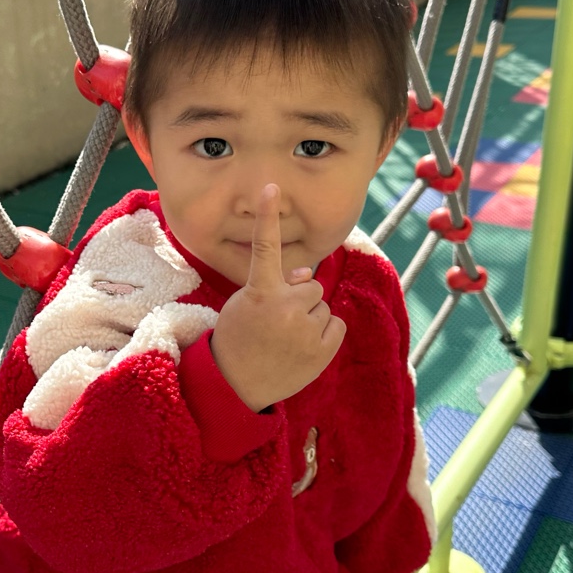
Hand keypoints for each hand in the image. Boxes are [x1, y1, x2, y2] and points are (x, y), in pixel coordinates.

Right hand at [210, 185, 346, 412]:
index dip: (267, 216)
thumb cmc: (239, 339)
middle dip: (299, 299)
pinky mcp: (322, 351)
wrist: (237, 386)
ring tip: (286, 339)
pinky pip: (336, 326)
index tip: (269, 187)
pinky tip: (303, 348)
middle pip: (310, 285)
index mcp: (259, 292)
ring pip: (322, 306)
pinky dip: (324, 335)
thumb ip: (278, 284)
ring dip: (310, 319)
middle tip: (276, 323)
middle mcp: (285, 307)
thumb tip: (306, 272)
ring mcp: (305, 330)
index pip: (265, 246)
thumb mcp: (247, 305)